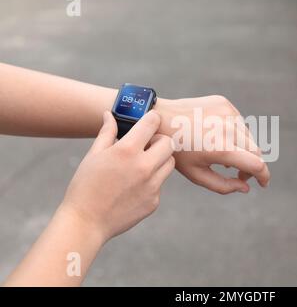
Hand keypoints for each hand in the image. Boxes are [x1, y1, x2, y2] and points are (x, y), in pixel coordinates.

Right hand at [61, 110, 174, 242]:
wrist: (86, 222)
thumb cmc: (85, 186)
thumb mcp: (94, 155)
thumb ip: (106, 133)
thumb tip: (109, 115)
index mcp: (127, 151)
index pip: (152, 123)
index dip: (151, 119)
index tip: (149, 121)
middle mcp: (144, 167)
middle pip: (168, 143)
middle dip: (159, 140)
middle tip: (148, 145)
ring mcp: (152, 186)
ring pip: (169, 164)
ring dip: (160, 160)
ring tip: (142, 164)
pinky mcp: (154, 201)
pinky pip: (160, 184)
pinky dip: (151, 182)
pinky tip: (134, 187)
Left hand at [155, 95, 269, 194]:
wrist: (161, 119)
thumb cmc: (177, 151)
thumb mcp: (197, 175)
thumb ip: (224, 186)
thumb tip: (245, 187)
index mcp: (222, 148)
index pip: (257, 165)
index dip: (264, 176)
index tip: (263, 184)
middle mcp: (229, 128)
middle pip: (256, 151)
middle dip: (252, 165)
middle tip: (239, 174)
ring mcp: (228, 112)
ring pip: (248, 136)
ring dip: (243, 148)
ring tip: (225, 155)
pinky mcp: (224, 103)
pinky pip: (239, 122)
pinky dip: (235, 133)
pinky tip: (218, 137)